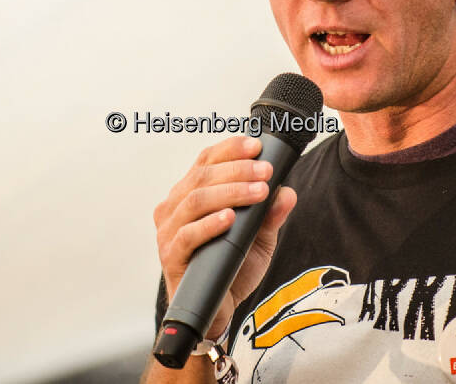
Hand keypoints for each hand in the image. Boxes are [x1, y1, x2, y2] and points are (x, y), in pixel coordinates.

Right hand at [153, 135, 297, 338]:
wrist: (217, 309)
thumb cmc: (231, 266)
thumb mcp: (259, 238)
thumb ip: (270, 215)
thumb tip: (287, 192)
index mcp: (190, 193)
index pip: (206, 160)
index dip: (231, 149)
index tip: (257, 146)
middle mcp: (174, 207)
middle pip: (202, 176)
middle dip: (238, 170)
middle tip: (266, 171)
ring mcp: (169, 231)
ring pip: (195, 200)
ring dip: (230, 192)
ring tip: (258, 192)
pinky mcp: (170, 256)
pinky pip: (187, 235)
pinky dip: (210, 224)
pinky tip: (230, 218)